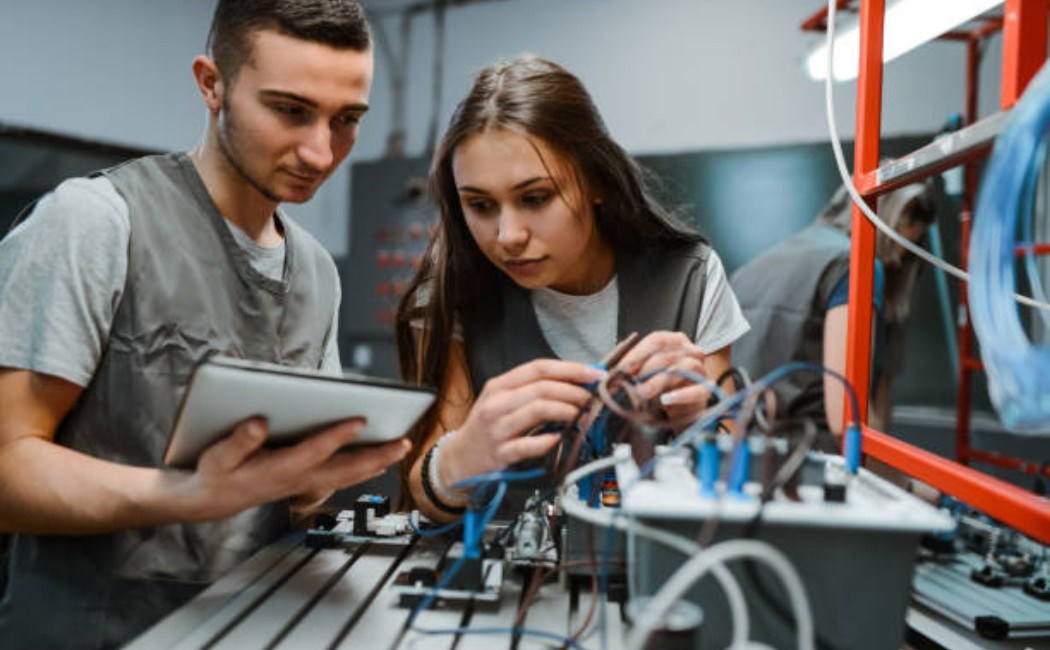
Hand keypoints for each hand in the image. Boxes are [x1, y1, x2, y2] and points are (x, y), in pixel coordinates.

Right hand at [170, 417, 409, 521]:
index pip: (313, 451)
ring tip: (401, 447)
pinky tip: (380, 460)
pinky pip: (343, 477)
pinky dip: (365, 469)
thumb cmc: (217, 473)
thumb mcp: (218, 456)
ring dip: (377, 463)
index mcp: (278, 470)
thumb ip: (238, 441)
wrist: (213, 501)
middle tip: (403, 442)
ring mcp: (306, 484)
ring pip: (349, 475)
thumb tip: (258, 423)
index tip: (359, 419)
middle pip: (344, 469)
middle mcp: (298, 479)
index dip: (336, 436)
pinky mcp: (308, 483)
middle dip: (375, 455)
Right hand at [440, 359, 603, 485]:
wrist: (460, 457)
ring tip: (582, 416)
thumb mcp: (503, 400)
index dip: (570, 369)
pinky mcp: (500, 452)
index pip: (539, 368)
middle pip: (542, 388)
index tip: (594, 373)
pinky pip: (528, 445)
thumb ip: (533, 390)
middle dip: (574, 391)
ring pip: (538, 410)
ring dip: (566, 411)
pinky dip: (548, 441)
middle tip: (592, 398)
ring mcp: (497, 428)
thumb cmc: (488, 426)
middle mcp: (496, 403)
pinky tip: (559, 438)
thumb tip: (576, 382)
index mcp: (499, 385)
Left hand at [616, 331, 710, 424]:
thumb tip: (609, 373)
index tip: (623, 368)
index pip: (657, 340)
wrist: (680, 411)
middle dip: (645, 369)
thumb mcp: (645, 375)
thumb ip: (631, 370)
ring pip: (682, 368)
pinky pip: (696, 390)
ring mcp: (700, 371)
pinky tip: (666, 400)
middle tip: (631, 382)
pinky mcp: (705, 391)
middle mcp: (691, 352)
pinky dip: (680, 395)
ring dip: (658, 381)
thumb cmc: (662, 388)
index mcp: (676, 342)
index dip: (638, 353)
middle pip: (667, 354)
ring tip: (643, 392)